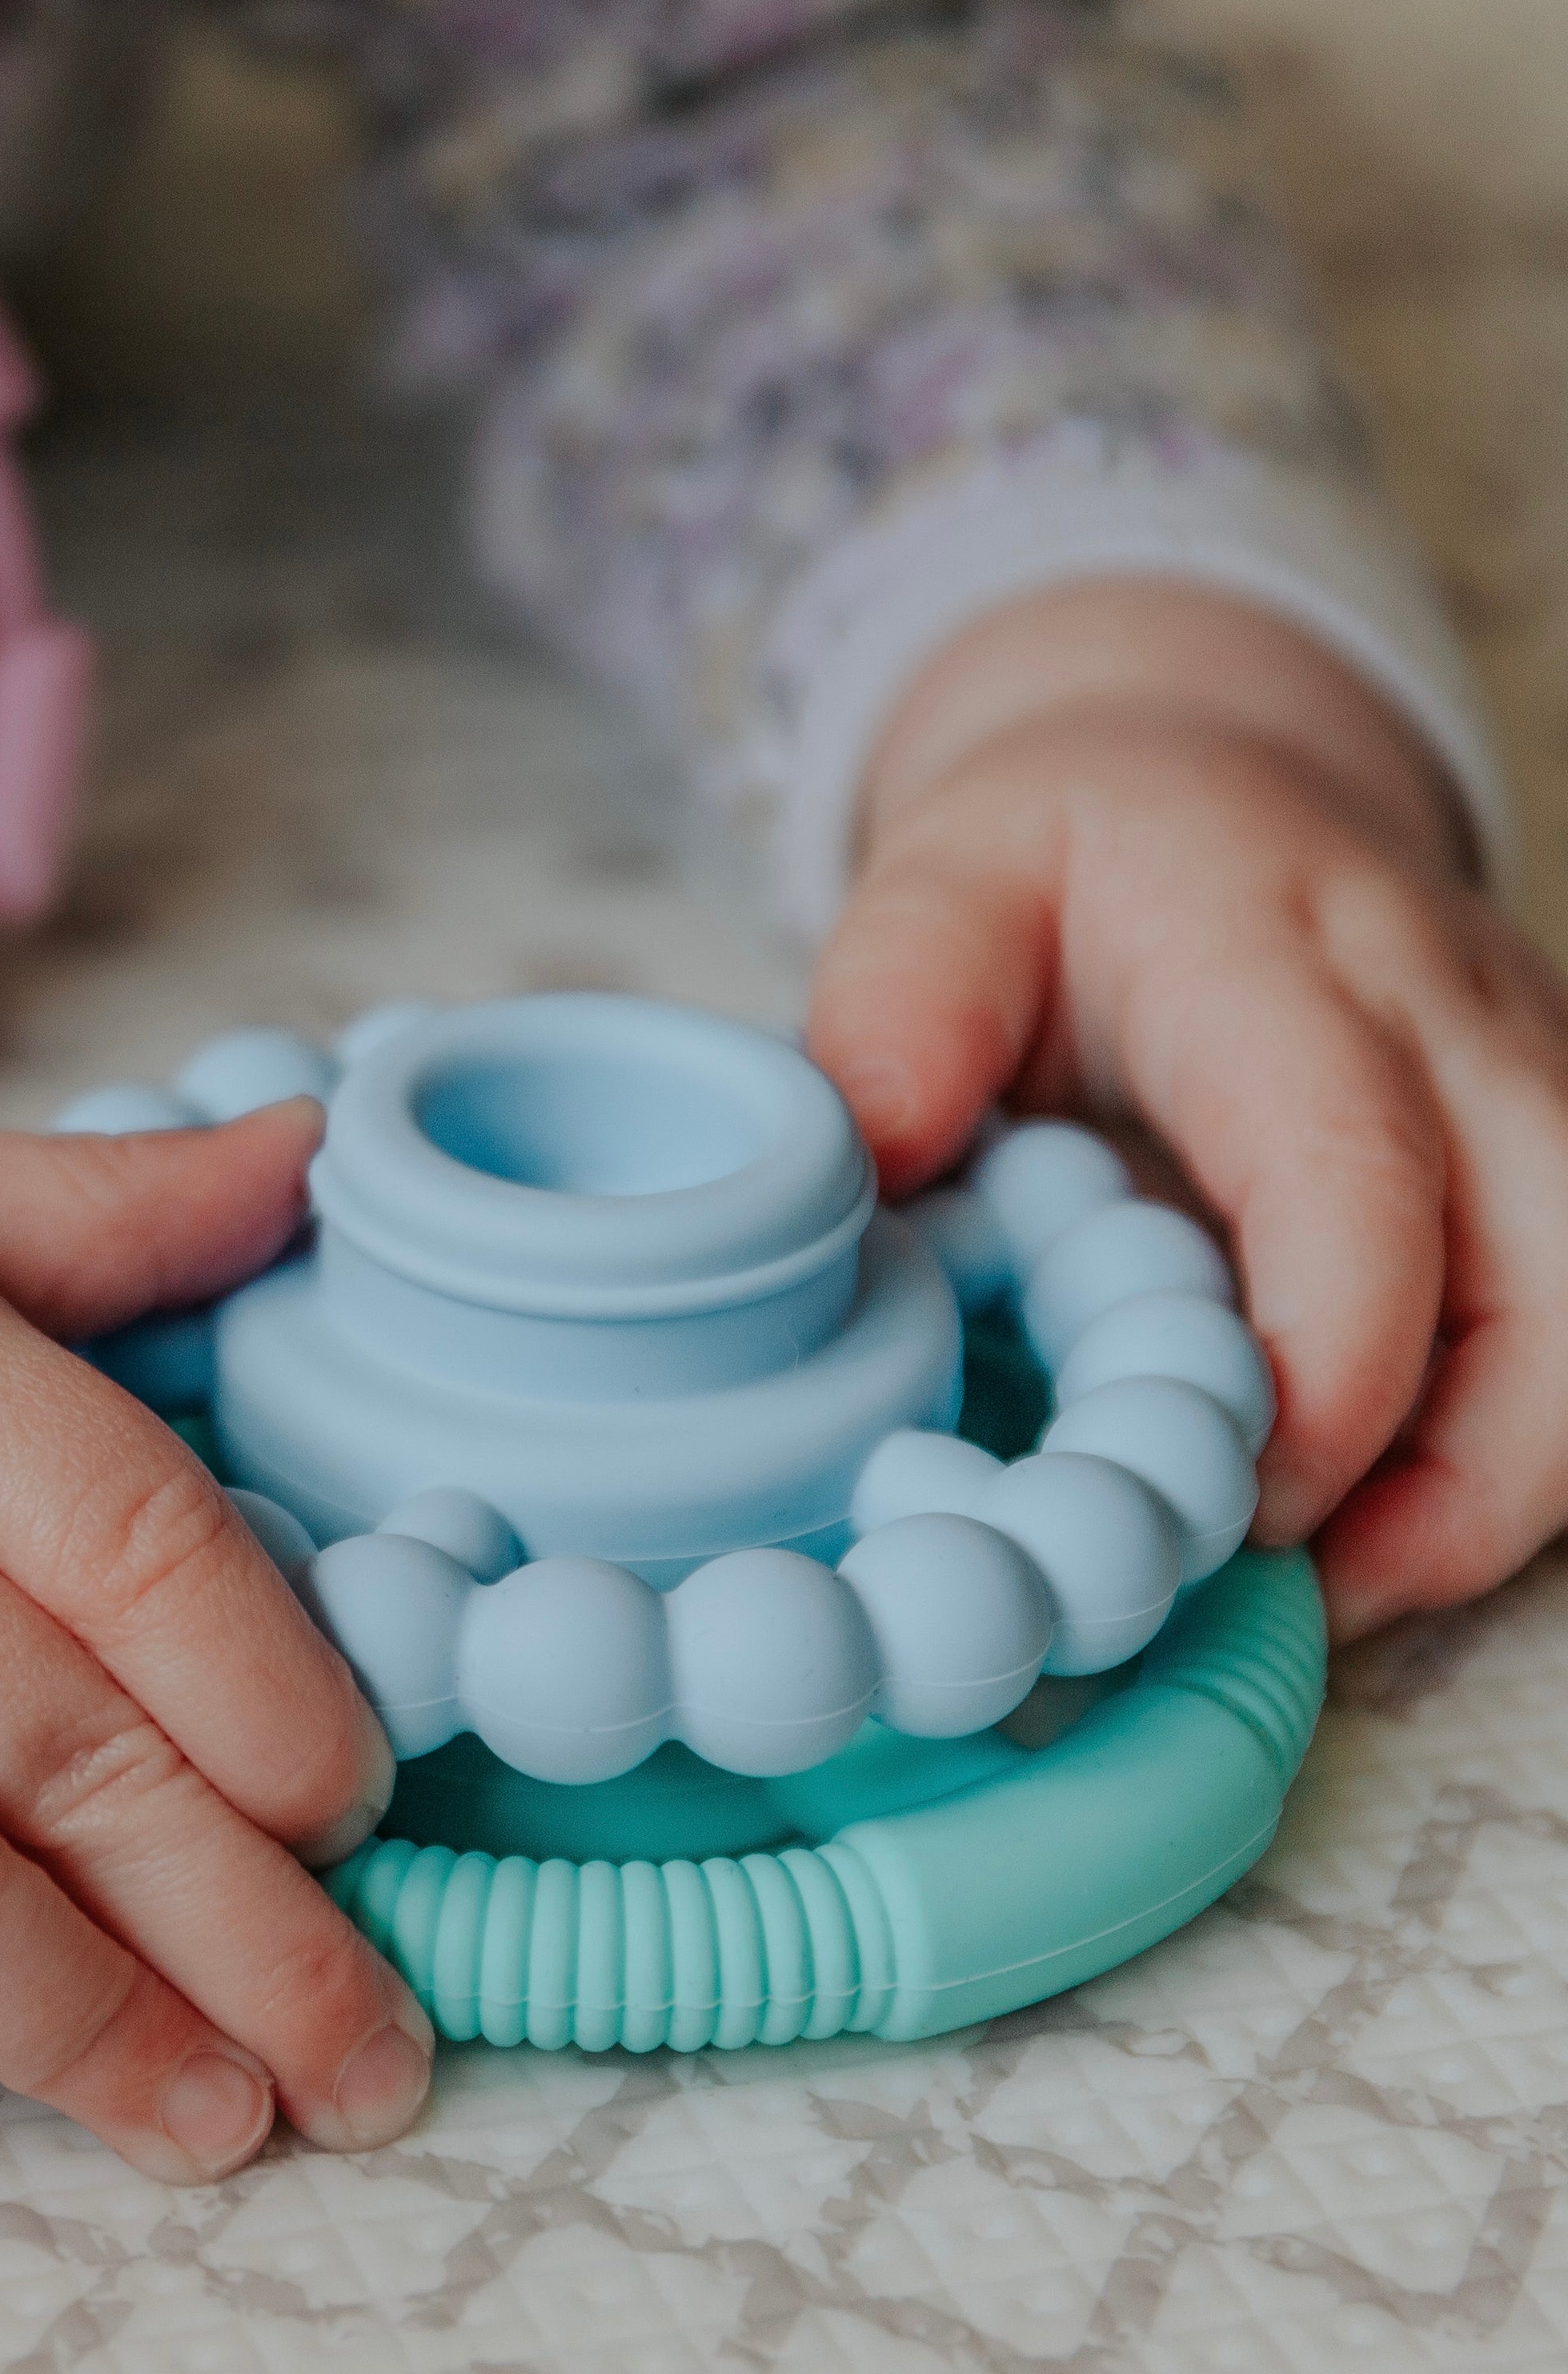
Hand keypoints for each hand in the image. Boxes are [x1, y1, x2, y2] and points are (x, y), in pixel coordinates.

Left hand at [808, 583, 1567, 1642]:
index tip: (1234, 1489)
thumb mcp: (949, 875)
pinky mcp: (1554, 1160)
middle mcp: (1457, 1027)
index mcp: (1286, 956)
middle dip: (1465, 1466)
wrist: (1213, 786)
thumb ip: (899, 1002)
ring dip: (1495, 1484)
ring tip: (1336, 1587)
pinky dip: (1494, 1453)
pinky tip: (1371, 1525)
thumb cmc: (1067, 856)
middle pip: (1557, 1273)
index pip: (1356, 1169)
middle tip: (1302, 1579)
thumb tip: (874, 1156)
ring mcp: (1535, 1094)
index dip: (1324, 1358)